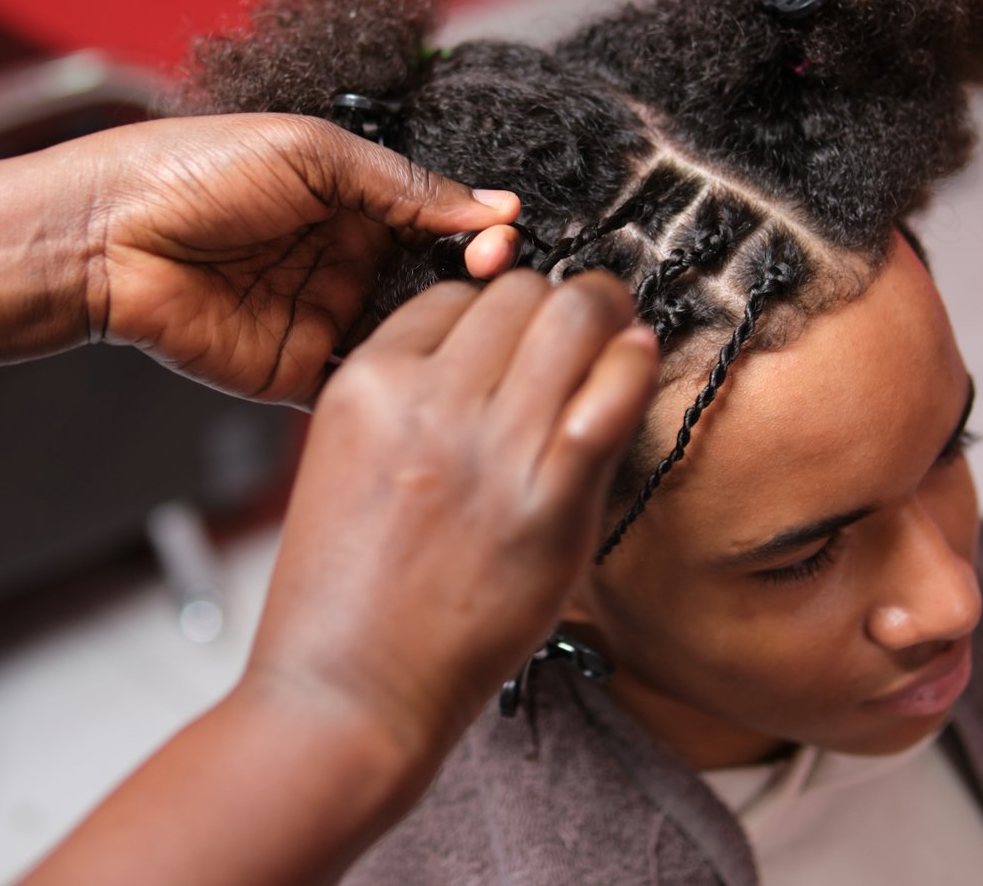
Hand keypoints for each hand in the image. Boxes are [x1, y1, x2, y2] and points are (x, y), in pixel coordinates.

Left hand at [75, 114, 521, 404]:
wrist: (107, 236)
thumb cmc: (193, 171)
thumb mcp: (310, 152)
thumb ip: (402, 182)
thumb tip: (491, 205)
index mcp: (350, 203)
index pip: (437, 222)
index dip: (476, 232)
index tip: (503, 239)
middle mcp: (344, 262)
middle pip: (431, 282)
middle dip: (468, 284)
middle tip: (491, 278)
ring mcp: (323, 319)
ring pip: (405, 336)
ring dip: (440, 332)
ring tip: (466, 321)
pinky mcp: (296, 371)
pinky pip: (359, 383)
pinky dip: (396, 380)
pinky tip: (425, 366)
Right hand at [244, 271, 659, 766]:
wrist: (349, 690)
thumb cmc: (347, 592)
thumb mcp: (346, 459)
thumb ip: (411, 400)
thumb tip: (496, 354)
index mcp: (367, 382)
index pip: (455, 295)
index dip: (495, 314)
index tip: (518, 342)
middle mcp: (427, 399)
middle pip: (519, 292)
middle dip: (554, 304)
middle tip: (579, 331)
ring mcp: (491, 449)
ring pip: (573, 318)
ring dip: (604, 318)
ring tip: (616, 339)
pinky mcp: (550, 502)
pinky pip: (613, 393)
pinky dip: (633, 365)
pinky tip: (636, 364)